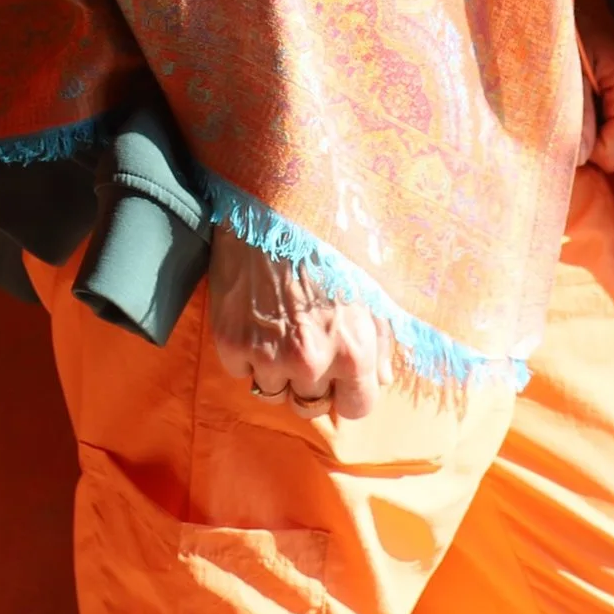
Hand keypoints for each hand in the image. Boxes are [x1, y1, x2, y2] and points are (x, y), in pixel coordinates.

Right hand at [207, 232, 385, 419]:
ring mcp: (267, 355)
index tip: (340, 371)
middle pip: (311, 405)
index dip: (349, 390)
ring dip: (276, 369)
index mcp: (354, 352)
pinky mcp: (231, 343)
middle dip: (312, 381)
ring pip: (273, 393)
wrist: (273, 204)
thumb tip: (382, 378)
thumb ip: (382, 339)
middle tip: (306, 339)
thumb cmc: (329, 239)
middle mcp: (311, 362)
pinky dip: (246, 353)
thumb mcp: (371, 286)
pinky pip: (240, 372)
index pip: (357, 408)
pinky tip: (254, 316)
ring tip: (279, 326)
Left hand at [573, 0, 613, 173]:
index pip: (608, 158)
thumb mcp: (562, 73)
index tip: (558, 114)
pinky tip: (578, 92)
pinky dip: (590, 118)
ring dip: (584, 127)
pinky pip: (609, 128)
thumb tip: (577, 161)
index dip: (578, 146)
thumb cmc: (562, 25)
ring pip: (610, 142)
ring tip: (568, 92)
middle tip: (560, 100)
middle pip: (611, 153)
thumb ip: (573, 119)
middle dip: (582, 137)